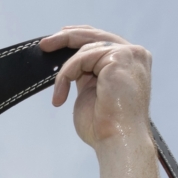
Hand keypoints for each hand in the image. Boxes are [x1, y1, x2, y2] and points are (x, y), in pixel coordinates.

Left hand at [41, 26, 152, 148]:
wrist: (117, 142)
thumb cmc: (104, 127)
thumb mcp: (91, 93)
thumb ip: (85, 75)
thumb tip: (70, 66)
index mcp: (129, 63)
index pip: (102, 40)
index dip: (78, 37)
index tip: (55, 40)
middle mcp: (134, 55)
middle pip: (94, 36)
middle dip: (65, 38)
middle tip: (43, 45)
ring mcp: (129, 55)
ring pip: (84, 50)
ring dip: (65, 74)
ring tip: (59, 97)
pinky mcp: (120, 58)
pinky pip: (82, 58)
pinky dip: (66, 76)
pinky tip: (61, 97)